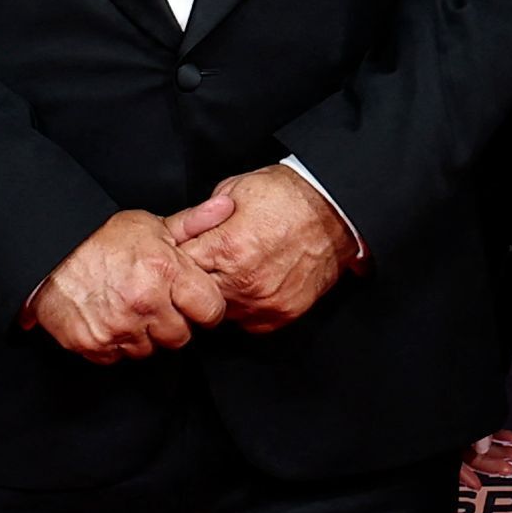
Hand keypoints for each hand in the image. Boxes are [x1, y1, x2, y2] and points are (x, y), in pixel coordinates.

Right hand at [29, 208, 232, 362]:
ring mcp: (119, 327)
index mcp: (165, 271)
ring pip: (151, 350)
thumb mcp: (150, 225)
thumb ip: (192, 224)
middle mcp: (145, 302)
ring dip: (144, 335)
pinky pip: (120, 357)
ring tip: (128, 308)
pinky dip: (116, 343)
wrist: (46, 253)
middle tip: (153, 301)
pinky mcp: (95, 345)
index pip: (211, 310)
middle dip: (172, 322)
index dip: (203, 306)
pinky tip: (109, 318)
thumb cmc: (100, 239)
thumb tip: (226, 209)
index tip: (190, 299)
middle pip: (181, 336)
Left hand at [168, 165, 355, 333]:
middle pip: (196, 294)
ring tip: (231, 271)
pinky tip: (249, 285)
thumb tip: (182, 232)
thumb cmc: (288, 195)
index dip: (176, 257)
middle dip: (195, 279)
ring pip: (220, 312)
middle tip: (205, 262)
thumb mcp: (234, 191)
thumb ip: (202, 218)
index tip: (180, 252)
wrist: (334, 209)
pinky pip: (249, 321)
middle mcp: (244, 281)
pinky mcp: (282, 313)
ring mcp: (264, 301)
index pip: (180, 265)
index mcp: (227, 248)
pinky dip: (245, 307)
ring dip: (219, 295)